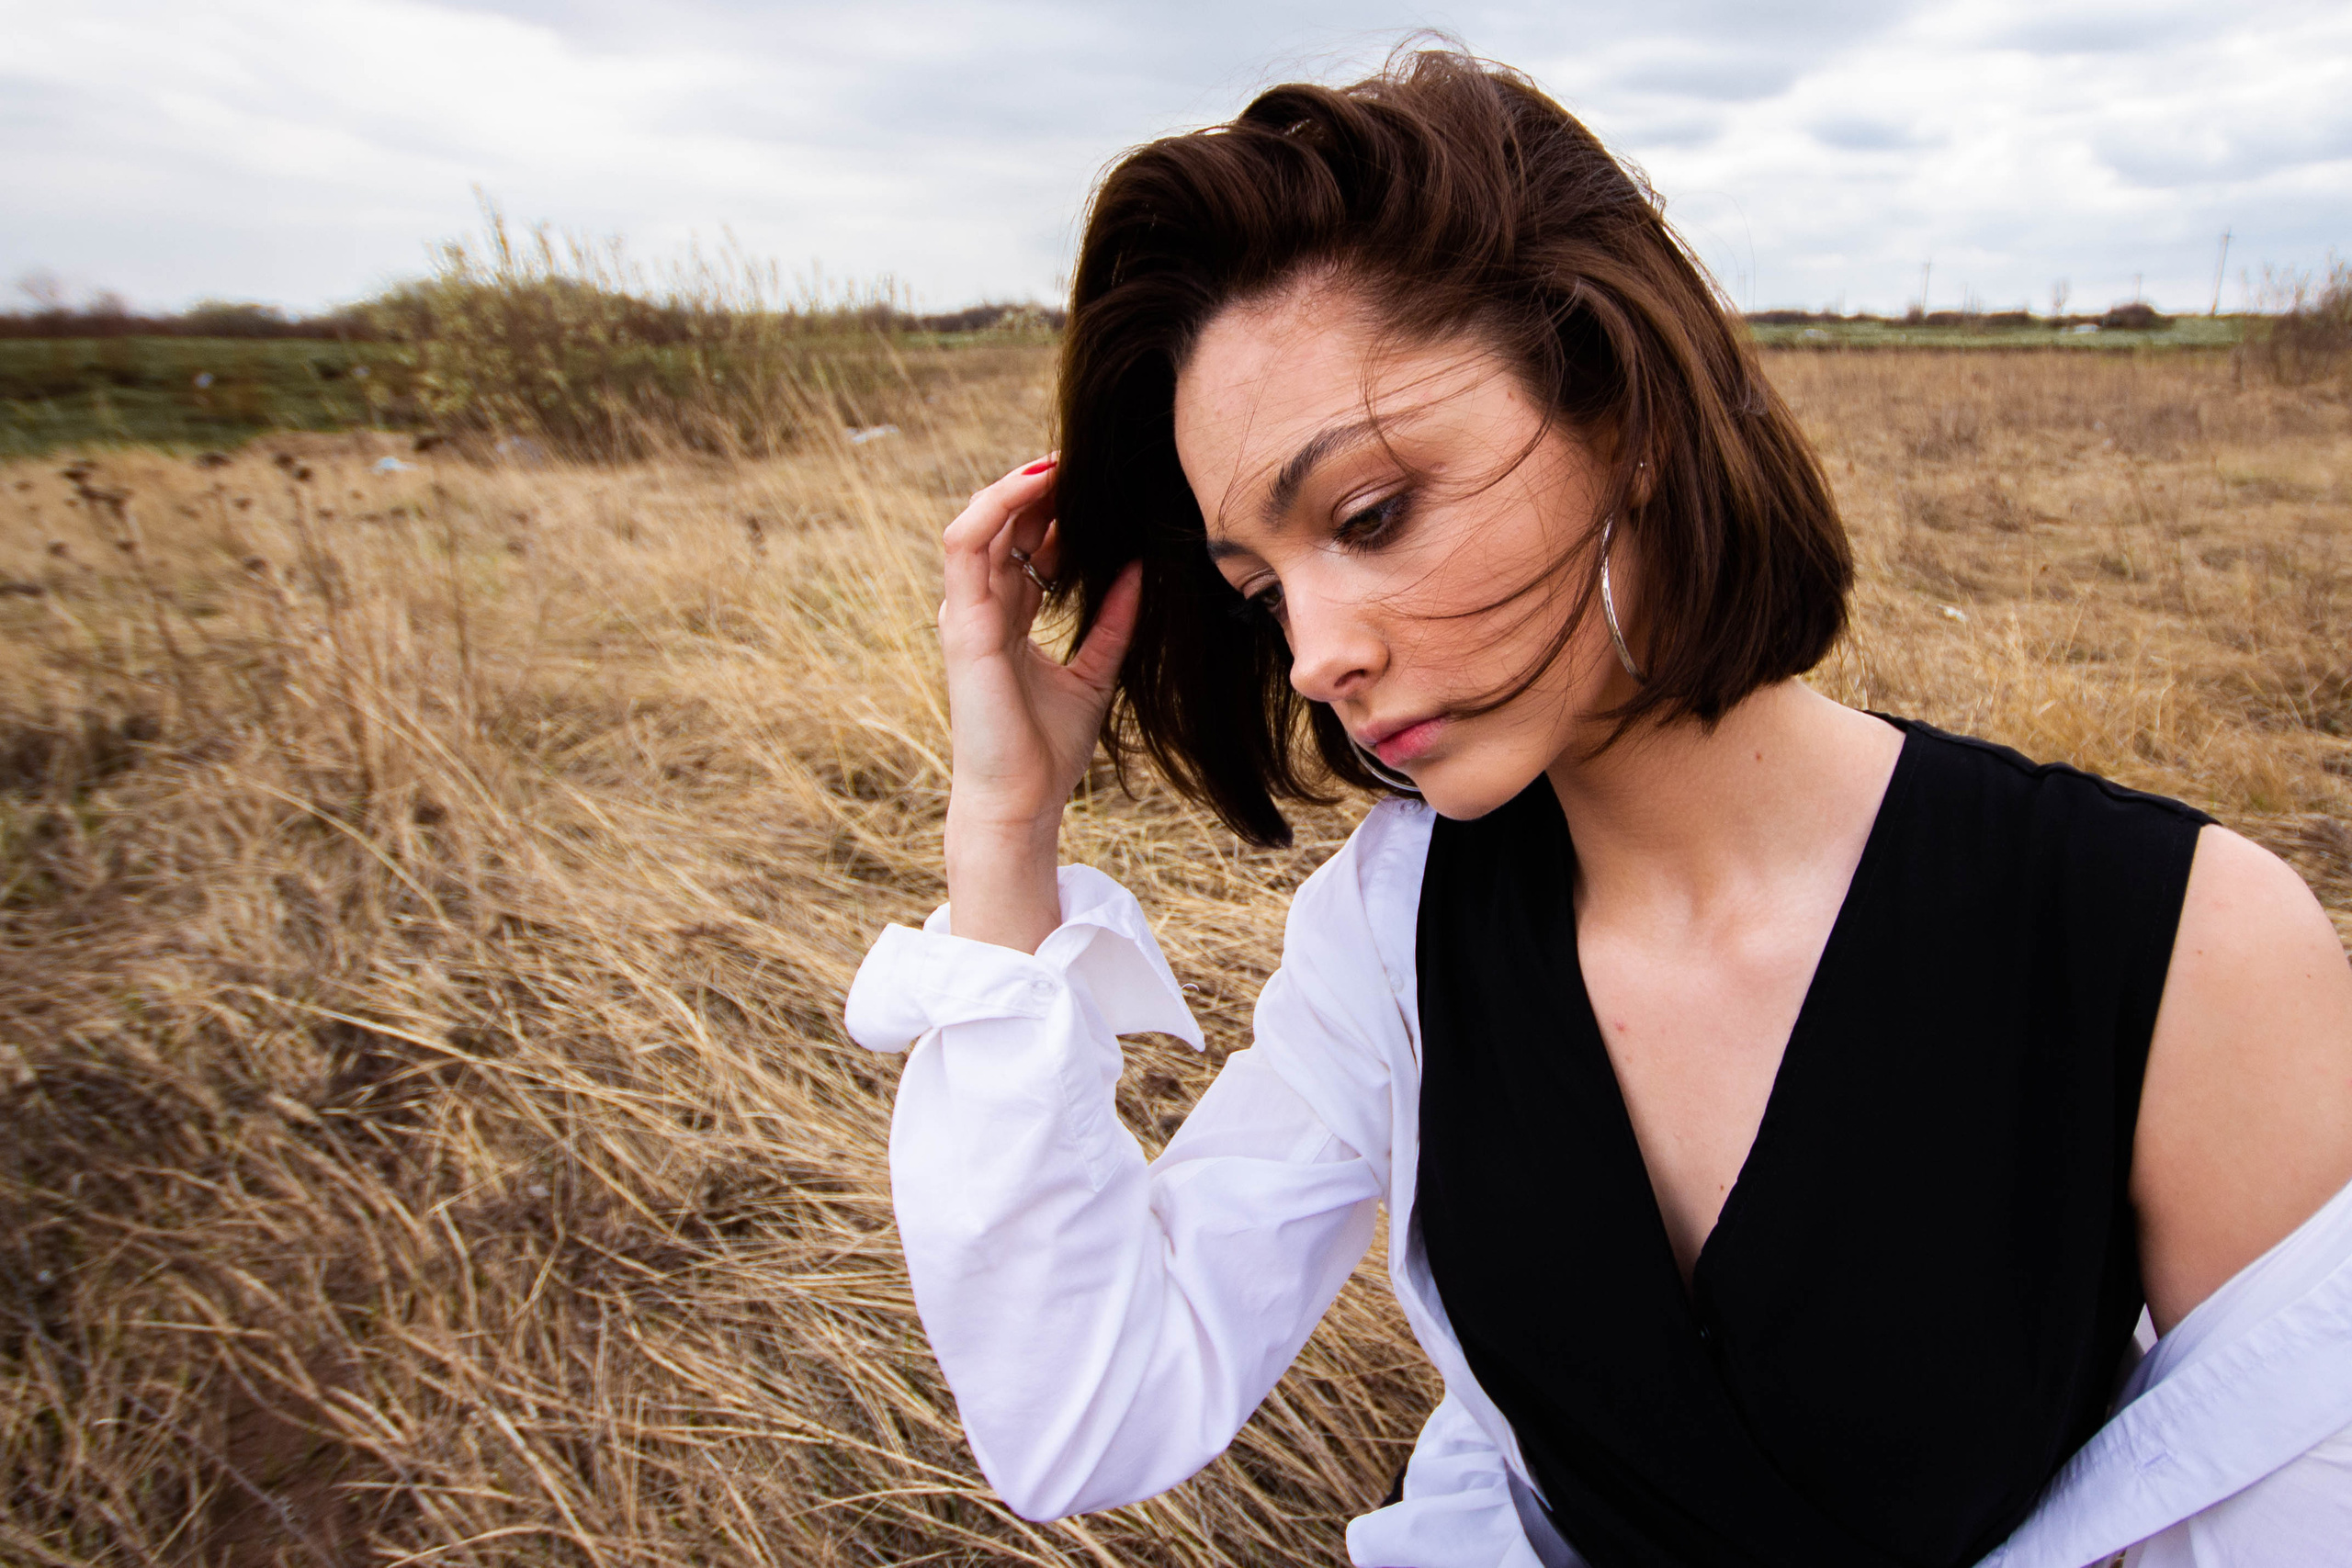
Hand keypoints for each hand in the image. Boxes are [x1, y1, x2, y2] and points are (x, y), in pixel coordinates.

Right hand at [937, 456, 1141, 949]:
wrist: (1020, 801)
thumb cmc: (1047, 751)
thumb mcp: (1094, 673)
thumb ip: (1113, 623)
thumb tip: (1141, 571)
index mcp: (1004, 622)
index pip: (1023, 547)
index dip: (1055, 512)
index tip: (1097, 490)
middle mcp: (979, 611)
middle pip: (1002, 529)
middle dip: (1039, 491)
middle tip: (1086, 464)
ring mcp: (965, 614)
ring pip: (978, 524)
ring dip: (1016, 487)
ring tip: (1060, 464)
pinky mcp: (963, 625)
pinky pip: (966, 545)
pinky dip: (995, 506)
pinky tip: (1035, 484)